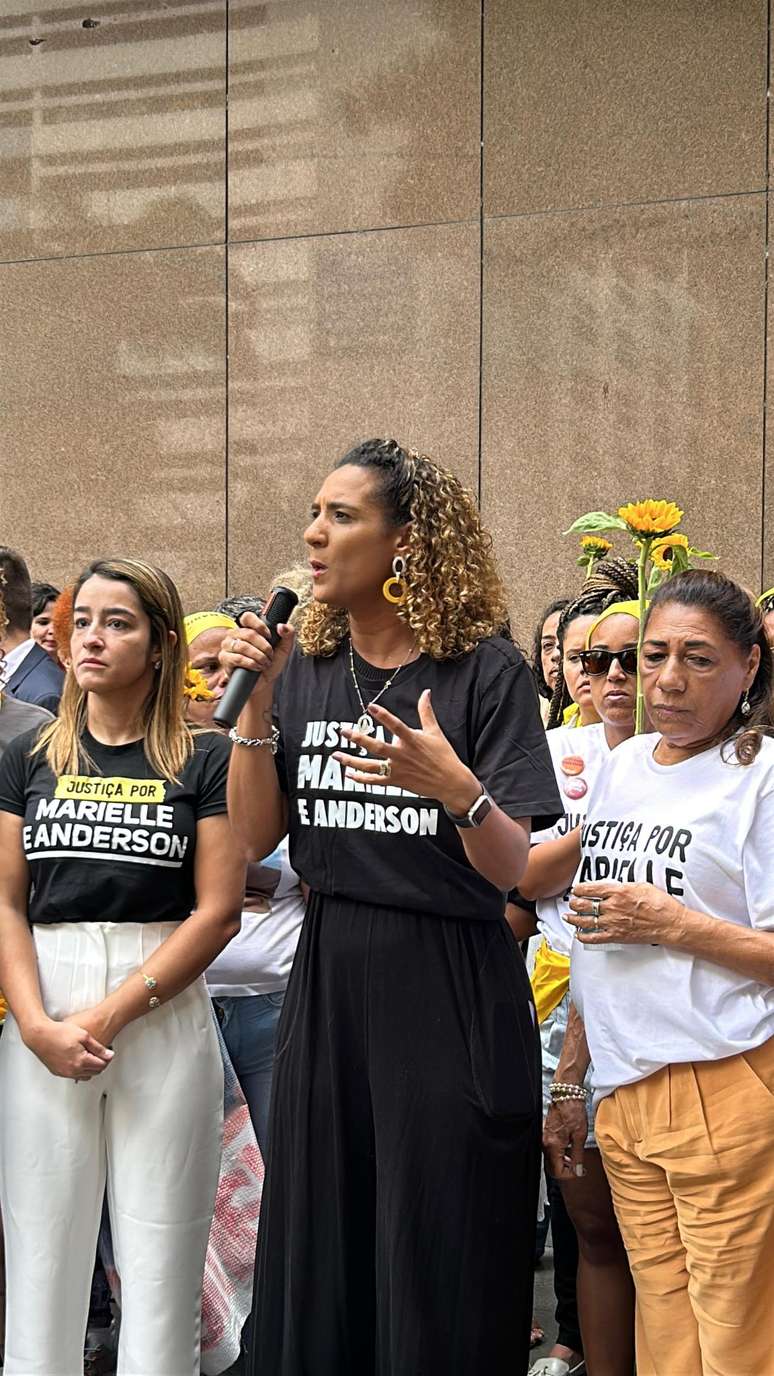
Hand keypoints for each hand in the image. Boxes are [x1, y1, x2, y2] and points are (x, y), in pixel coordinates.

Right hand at [24, 1015, 113, 1080]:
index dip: (107, 1058)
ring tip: (90, 1056)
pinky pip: (74, 1075)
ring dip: (90, 1068)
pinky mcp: (58, 1072)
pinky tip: (78, 1059)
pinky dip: (79, 1070)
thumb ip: (98, 1048)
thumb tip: (109, 1055)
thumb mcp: (84, 1036)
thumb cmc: (59, 1033)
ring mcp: (64, 1073)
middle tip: (100, 1054)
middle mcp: (73, 1071)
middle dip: (100, 1064)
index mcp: (81, 1062)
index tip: (108, 1052)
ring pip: (84, 1076)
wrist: (39, 1035)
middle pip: (94, 1072)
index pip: (101, 1065)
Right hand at [219, 613, 294, 687]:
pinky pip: (237, 658)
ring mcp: (228, 646)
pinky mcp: (225, 659)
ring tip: (264, 663)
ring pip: (243, 646)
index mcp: (248, 629)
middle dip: (264, 646)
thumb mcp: (284, 649)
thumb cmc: (270, 665)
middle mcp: (235, 635)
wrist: (264, 683)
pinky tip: (257, 667)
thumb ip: (288, 634)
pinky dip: (251, 663)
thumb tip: (282, 626)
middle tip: (269, 655)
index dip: (259, 625)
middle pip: (248, 633)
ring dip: (258, 656)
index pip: (247, 617)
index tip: (269, 636)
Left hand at [332, 690, 479, 811]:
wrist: (450, 782)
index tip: (370, 707)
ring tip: (336, 755)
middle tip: (342, 731)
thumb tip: (426, 692)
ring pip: (370, 766)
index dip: (383, 716)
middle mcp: (402, 755)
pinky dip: (361, 779)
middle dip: (358, 739)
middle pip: (376, 747)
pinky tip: (348, 775)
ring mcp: (398, 770)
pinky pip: (375, 781)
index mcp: (412, 740)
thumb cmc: (443, 755)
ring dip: (352, 762)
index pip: (396, 726)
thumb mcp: (435, 732)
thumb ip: (426, 712)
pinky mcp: (396, 782)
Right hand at [544, 1098, 587, 1177]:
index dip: (570, 1175)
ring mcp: (544, 1138)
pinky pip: (550, 1150)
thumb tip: (578, 1170)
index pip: (557, 1172)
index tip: (579, 1172)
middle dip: (565, 1171)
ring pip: (551, 1159)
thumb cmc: (573, 1111)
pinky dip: (559, 1154)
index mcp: (553, 1145)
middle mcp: (545, 1143)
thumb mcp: (580, 1136)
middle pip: (552, 1167)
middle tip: (578, 1168)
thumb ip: (578, 1156)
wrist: (566, 1095)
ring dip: (562, 1162)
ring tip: (575, 1159)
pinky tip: (568, 1150)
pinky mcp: (546, 1133)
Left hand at [566, 880, 683, 945]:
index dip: (580, 889)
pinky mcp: (616, 936)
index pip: (592, 888)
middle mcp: (612, 907)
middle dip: (575, 903)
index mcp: (619, 891)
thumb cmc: (661, 903)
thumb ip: (625, 886)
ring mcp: (613, 922)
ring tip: (568, 917)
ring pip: (586, 921)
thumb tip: (614, 886)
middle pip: (585, 904)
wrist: (670, 924)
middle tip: (572, 902)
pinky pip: (595, 938)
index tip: (576, 889)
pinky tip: (579, 934)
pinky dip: (584, 936)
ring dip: (574, 919)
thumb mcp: (642, 885)